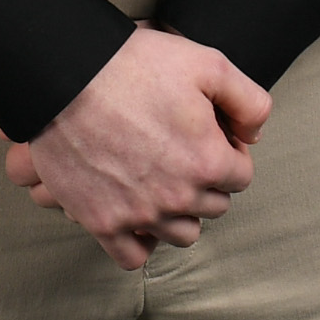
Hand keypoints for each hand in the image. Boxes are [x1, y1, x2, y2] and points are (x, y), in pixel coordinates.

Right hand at [0, 27, 268, 267]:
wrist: (65, 76)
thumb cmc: (134, 65)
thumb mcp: (209, 64)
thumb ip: (249, 102)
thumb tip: (254, 137)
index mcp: (208, 161)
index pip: (241, 176)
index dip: (227, 152)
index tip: (207, 135)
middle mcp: (178, 196)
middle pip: (214, 206)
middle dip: (206, 180)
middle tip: (181, 151)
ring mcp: (139, 214)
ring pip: (181, 234)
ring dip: (179, 213)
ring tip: (162, 182)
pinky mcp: (102, 222)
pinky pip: (133, 256)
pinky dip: (141, 241)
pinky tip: (138, 214)